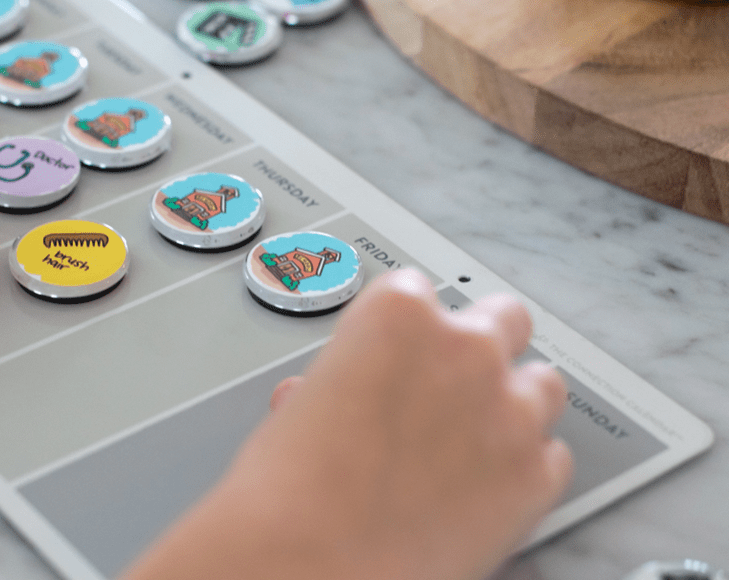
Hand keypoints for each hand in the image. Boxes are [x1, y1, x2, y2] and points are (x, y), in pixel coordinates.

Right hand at [122, 269, 572, 579]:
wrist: (310, 562)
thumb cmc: (289, 489)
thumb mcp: (300, 407)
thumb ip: (340, 381)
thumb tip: (340, 394)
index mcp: (399, 314)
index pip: (418, 290)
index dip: (405, 326)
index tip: (401, 352)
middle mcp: (465, 350)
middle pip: (504, 317)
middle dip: (480, 346)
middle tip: (453, 380)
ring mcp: (510, 411)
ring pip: (544, 384)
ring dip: (514, 401)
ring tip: (478, 435)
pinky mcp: (536, 477)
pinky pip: (553, 457)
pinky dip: (526, 467)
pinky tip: (487, 485)